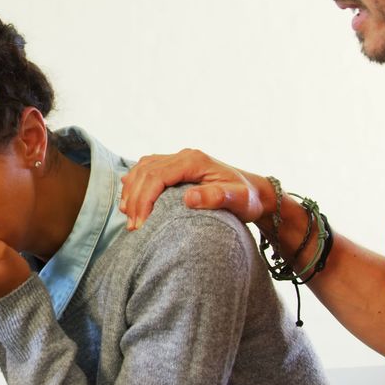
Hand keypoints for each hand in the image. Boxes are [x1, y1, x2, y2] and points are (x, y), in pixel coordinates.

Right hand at [119, 149, 267, 229]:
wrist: (255, 192)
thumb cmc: (248, 198)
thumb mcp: (239, 200)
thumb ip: (216, 197)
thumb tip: (188, 198)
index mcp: (194, 161)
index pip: (157, 175)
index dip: (144, 199)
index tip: (141, 223)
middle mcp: (184, 156)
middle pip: (146, 172)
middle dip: (135, 200)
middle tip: (133, 227)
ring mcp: (179, 160)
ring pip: (142, 169)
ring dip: (131, 191)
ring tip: (129, 216)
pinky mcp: (176, 167)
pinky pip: (147, 169)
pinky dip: (135, 183)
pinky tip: (129, 196)